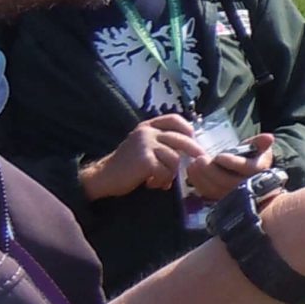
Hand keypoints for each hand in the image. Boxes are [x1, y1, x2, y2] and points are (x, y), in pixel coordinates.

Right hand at [81, 114, 204, 199]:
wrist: (103, 177)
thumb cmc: (125, 166)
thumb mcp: (142, 146)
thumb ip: (160, 143)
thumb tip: (188, 150)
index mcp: (147, 126)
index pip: (173, 119)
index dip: (187, 128)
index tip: (193, 138)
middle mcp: (147, 132)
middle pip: (180, 139)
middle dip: (194, 150)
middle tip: (201, 159)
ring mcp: (146, 145)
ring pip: (174, 159)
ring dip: (171, 174)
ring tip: (160, 180)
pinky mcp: (145, 160)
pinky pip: (166, 171)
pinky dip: (162, 181)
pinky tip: (151, 183)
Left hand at [188, 132, 275, 199]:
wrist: (247, 175)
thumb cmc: (251, 157)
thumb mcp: (257, 147)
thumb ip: (260, 142)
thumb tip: (269, 137)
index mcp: (259, 172)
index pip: (247, 169)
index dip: (232, 163)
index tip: (219, 156)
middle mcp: (248, 186)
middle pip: (228, 182)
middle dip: (212, 171)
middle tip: (200, 159)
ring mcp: (234, 195)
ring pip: (216, 190)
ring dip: (202, 177)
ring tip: (194, 163)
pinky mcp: (221, 199)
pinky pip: (208, 194)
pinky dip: (198, 183)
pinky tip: (192, 171)